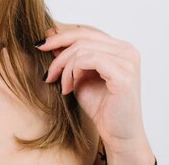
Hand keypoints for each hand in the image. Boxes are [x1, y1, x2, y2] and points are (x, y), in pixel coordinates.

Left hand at [37, 21, 151, 158]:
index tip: (41, 46)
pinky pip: (89, 59)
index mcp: (119, 47)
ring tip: (61, 85)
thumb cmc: (100, 106)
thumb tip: (50, 32)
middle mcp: (127, 50)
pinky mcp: (123, 74)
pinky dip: (73, 71)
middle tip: (47, 71)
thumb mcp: (78, 74)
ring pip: (82, 48)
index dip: (60, 37)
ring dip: (64, 66)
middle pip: (82, 37)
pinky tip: (69, 87)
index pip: (85, 33)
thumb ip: (68, 54)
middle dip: (58, 52)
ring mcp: (127, 61)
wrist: (117, 136)